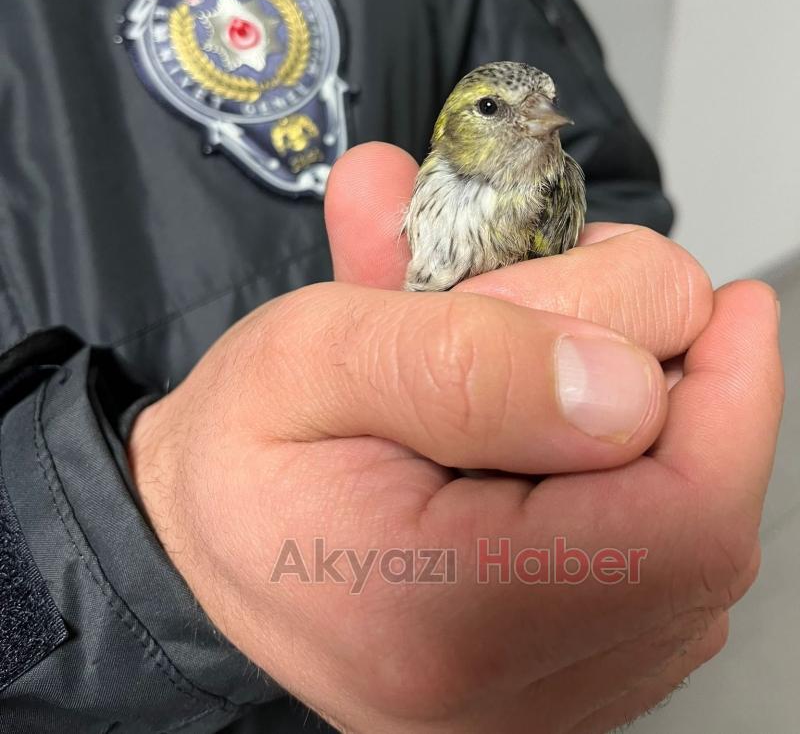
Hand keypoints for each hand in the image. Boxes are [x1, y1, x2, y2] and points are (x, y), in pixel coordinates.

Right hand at [128, 143, 781, 732]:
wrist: (201, 536)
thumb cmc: (242, 444)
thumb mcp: (313, 352)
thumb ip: (458, 358)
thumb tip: (621, 378)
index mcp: (435, 612)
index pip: (677, 524)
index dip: (732, 399)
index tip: (721, 303)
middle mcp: (498, 693)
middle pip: (698, 530)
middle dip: (678, 383)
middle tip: (607, 301)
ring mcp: (530, 703)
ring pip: (689, 553)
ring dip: (661, 428)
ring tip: (568, 357)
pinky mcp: (547, 683)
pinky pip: (657, 582)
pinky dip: (644, 480)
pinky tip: (570, 425)